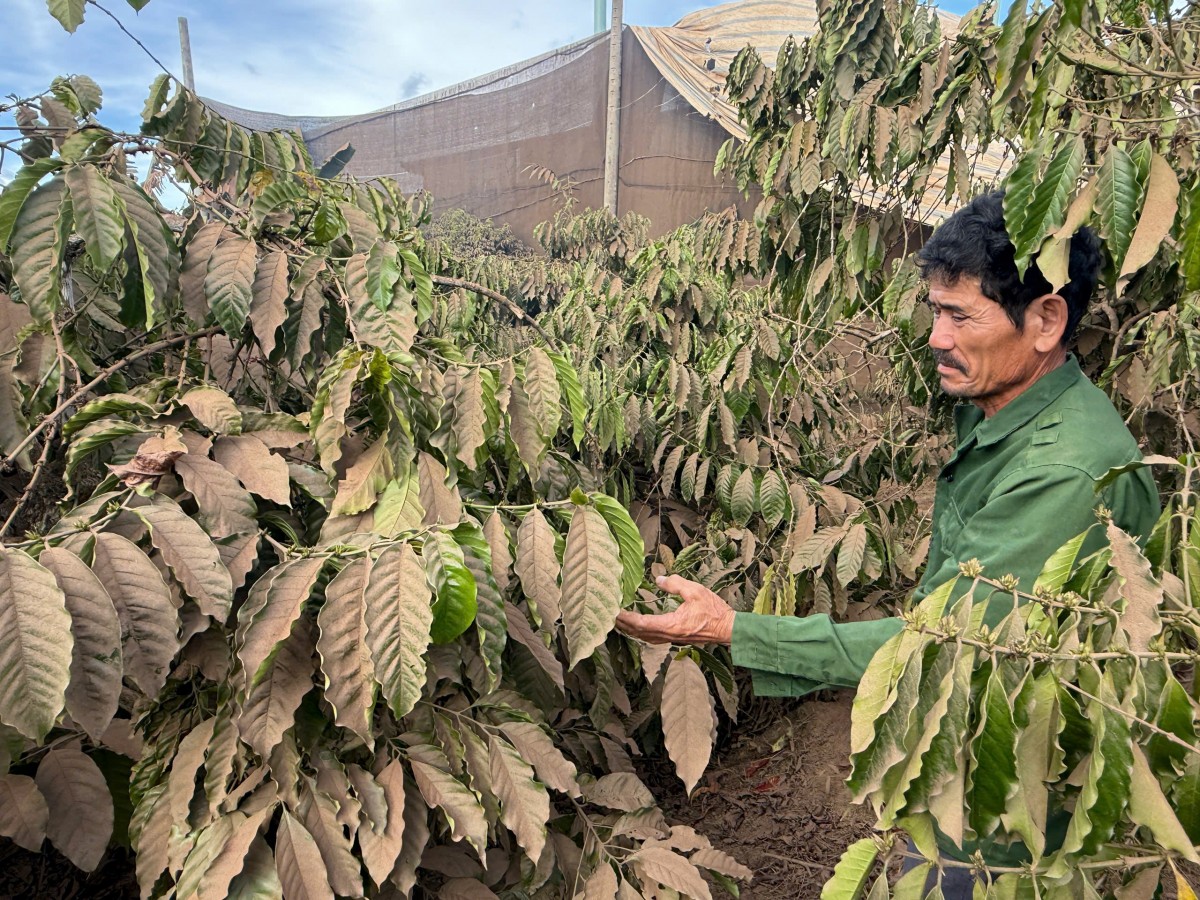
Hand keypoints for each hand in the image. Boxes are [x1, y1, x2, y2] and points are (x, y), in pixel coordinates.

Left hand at [615, 575, 734, 645]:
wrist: (728, 628)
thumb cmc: (714, 610)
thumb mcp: (695, 591)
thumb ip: (675, 584)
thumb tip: (659, 580)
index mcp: (671, 625)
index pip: (642, 623)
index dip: (627, 618)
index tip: (615, 612)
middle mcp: (669, 635)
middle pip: (640, 633)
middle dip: (624, 625)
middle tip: (609, 617)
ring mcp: (672, 638)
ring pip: (645, 637)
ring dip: (631, 630)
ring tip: (620, 622)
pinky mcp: (676, 638)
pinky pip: (653, 638)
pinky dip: (642, 633)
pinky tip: (639, 628)